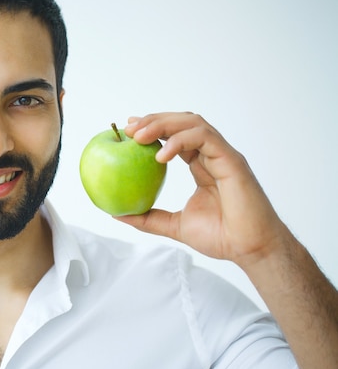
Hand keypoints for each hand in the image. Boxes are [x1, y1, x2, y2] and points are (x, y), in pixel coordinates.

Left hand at [116, 112, 291, 267]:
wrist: (249, 249)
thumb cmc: (221, 237)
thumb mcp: (174, 225)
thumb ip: (148, 218)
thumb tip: (118, 214)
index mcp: (202, 165)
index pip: (175, 136)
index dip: (153, 129)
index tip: (128, 132)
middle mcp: (213, 155)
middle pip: (182, 123)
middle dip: (153, 120)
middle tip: (129, 129)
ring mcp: (223, 155)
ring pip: (193, 123)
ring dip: (163, 124)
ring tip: (139, 136)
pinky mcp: (232, 160)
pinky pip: (204, 138)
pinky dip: (180, 140)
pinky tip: (160, 156)